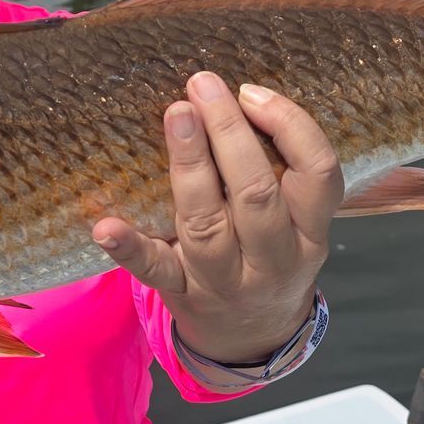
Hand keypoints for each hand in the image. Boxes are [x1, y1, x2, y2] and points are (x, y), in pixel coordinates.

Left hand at [95, 71, 342, 364]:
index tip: (251, 91)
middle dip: (230, 135)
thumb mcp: (296, 221)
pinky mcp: (180, 293)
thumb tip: (234, 92)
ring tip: (176, 115)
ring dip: (190, 167)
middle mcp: (274, 259)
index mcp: (310, 231)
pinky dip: (129, 248)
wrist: (251, 338)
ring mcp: (225, 281)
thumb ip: (280, 167)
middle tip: (203, 85)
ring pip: (208, 226)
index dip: (289, 127)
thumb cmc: (270, 254)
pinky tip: (105, 225)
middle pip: (257, 195)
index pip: (318, 173)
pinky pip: (155, 270)